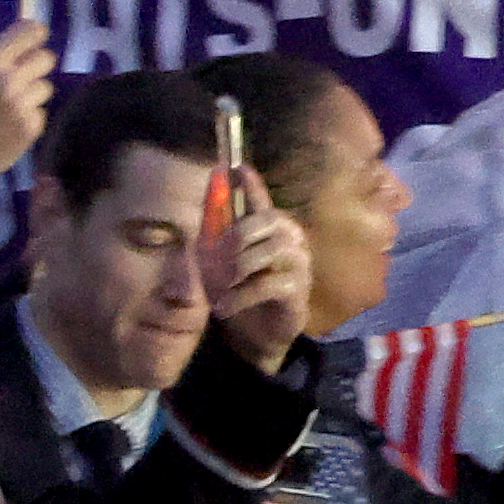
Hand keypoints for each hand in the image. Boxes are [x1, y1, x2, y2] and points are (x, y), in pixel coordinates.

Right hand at [0, 23, 53, 259]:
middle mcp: (7, 80)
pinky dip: (27, 120)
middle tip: (21, 79)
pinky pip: (40, 114)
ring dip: (31, 96)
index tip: (35, 40)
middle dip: (35, 67)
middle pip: (46, 58)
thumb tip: (23, 37)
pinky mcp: (29, 128)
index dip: (35, 34)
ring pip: (45, 88)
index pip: (30, 31)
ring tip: (6, 110)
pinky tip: (6, 129)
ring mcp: (20, 105)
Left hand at [209, 195, 311, 365]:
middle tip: (215, 257)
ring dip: (237, 268)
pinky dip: (240, 295)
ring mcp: (299, 263)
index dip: (251, 183)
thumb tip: (204, 202)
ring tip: (219, 287)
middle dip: (237, 235)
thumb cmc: (240, 290)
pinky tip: (224, 306)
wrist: (256, 336)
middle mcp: (291, 237)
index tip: (235, 168)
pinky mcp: (299, 291)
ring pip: (269, 250)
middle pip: (269, 219)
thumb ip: (216, 232)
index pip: (261, 198)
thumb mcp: (221, 262)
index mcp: (271, 227)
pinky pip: (267, 284)